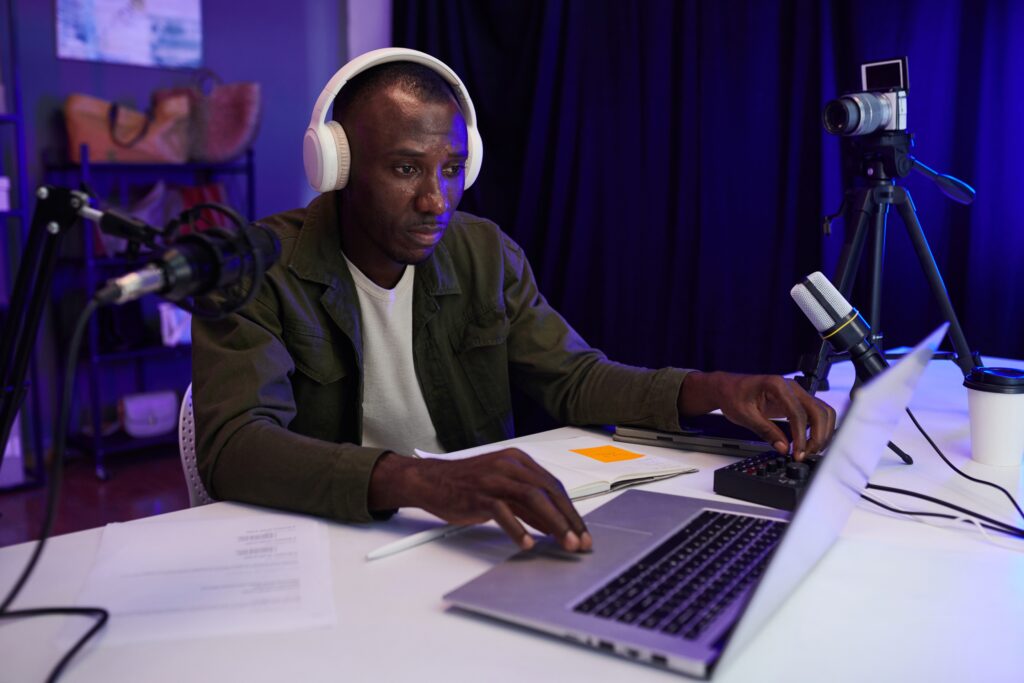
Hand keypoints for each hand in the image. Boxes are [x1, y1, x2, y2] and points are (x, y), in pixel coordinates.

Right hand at [368, 448, 592, 552]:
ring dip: (553, 523)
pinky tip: (528, 544)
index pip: (554, 486)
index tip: (582, 532)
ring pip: (533, 499)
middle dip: (569, 519)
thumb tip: (554, 526)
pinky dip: (518, 529)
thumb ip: (528, 505)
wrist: (431, 480)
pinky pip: (503, 512)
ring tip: (564, 543)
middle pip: (548, 492)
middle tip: (580, 541)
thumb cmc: (467, 484)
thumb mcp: (503, 489)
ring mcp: (494, 479)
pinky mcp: (479, 495)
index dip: (571, 511)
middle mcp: (510, 466)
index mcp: (519, 461)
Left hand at [677, 371, 836, 459]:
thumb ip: (766, 432)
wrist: (727, 388)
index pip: (798, 413)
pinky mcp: (797, 400)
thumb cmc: (733, 396)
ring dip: (822, 432)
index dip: (801, 436)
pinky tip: (809, 442)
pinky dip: (818, 428)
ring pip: (822, 412)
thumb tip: (784, 448)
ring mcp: (796, 392)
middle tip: (807, 454)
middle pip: (819, 411)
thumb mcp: (745, 416)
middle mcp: (791, 386)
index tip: (797, 452)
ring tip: (810, 450)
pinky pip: (815, 413)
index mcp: (777, 385)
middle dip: (818, 435)